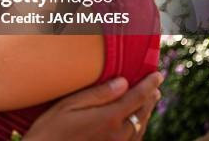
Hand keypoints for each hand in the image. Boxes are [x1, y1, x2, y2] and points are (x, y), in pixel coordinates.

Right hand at [23, 72, 162, 140]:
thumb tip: (123, 82)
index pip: (137, 97)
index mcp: (108, 118)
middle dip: (150, 98)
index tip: (157, 75)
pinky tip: (135, 123)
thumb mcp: (69, 105)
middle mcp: (118, 135)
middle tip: (156, 86)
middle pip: (142, 113)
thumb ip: (98, 94)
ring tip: (149, 102)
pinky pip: (133, 140)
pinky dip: (139, 128)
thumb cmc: (51, 130)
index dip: (149, 85)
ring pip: (140, 128)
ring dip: (147, 113)